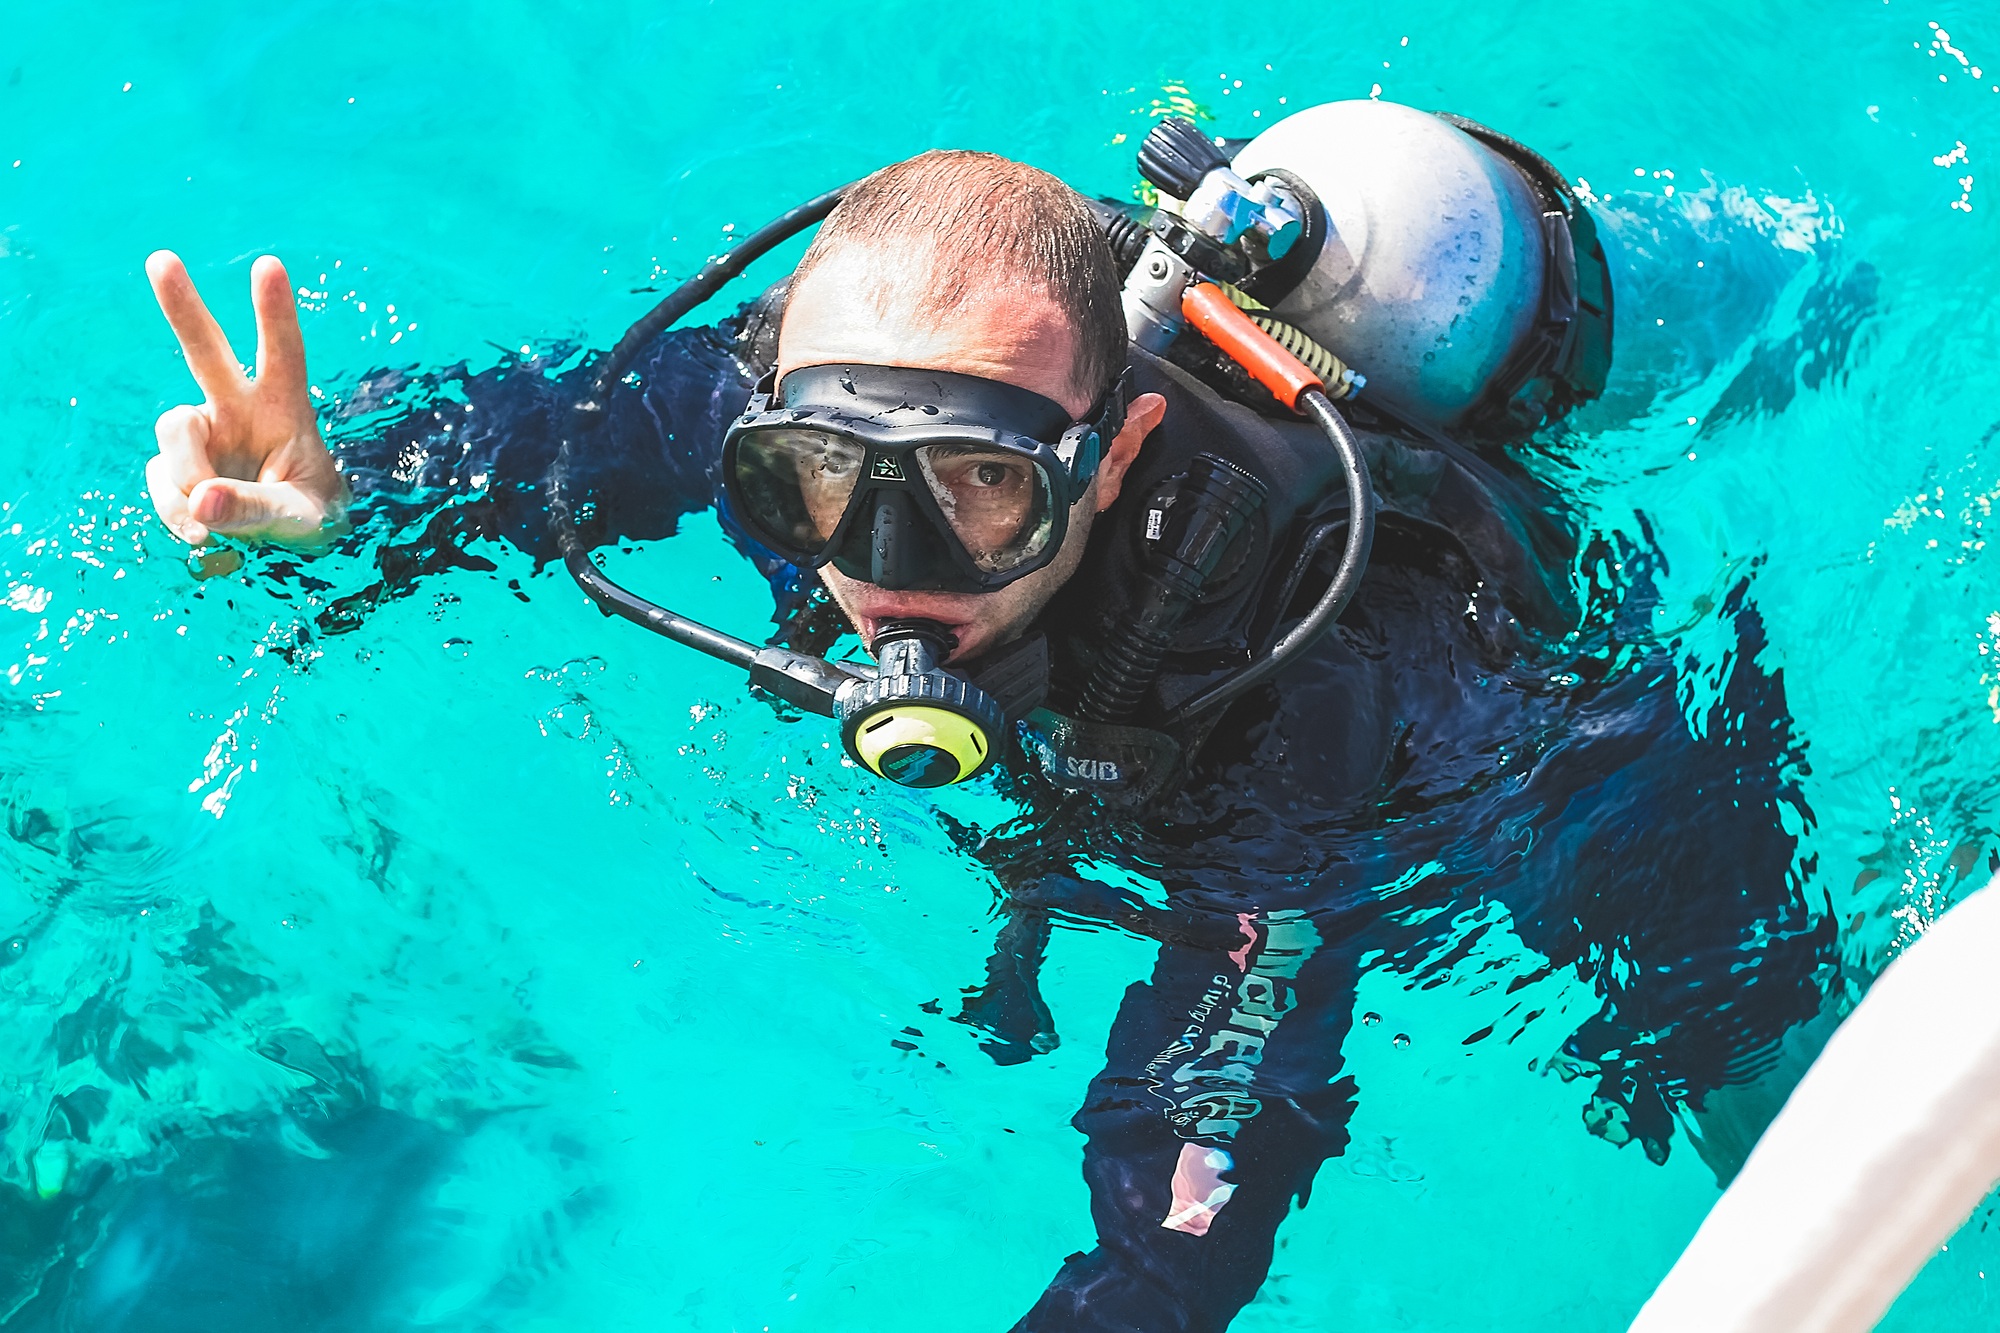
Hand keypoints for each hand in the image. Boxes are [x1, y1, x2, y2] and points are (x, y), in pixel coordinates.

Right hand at [144, 251, 350, 548]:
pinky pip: (163, 482)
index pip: (283, 355)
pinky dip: (176, 511)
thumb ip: (255, 509)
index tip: (269, 265)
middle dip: (182, 307)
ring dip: (188, 475)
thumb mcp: (299, 519)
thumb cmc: (308, 516)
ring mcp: (202, 434)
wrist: (287, 545)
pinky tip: (200, 533)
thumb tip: (200, 502)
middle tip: (161, 259)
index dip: (275, 313)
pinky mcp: (174, 465)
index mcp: (283, 408)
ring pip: (175, 432)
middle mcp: (237, 409)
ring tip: (212, 521)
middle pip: (204, 351)